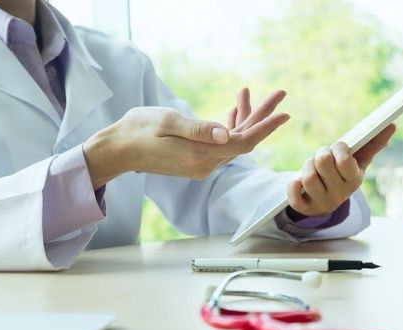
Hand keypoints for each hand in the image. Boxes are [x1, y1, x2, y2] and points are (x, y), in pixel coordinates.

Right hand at [83, 93, 289, 188]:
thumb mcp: (168, 123)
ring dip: (243, 118)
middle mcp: (205, 164)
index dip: (265, 127)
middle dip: (261, 117)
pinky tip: (232, 111)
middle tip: (278, 94)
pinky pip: (220, 144)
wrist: (119, 149)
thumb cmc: (139, 130)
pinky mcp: (195, 159)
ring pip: (232, 141)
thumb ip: (199, 130)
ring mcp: (201, 163)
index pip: (243, 143)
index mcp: (200, 156)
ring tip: (247, 92)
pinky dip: (228, 127)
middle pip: (243, 141)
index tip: (283, 112)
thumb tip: (227, 134)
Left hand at [285, 124, 396, 215]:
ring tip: (312, 166)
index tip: (338, 147)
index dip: (338, 148)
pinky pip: (294, 194)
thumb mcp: (358, 163)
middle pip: (323, 163)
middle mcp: (339, 194)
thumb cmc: (342, 175)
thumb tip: (391, 126)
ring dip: (307, 166)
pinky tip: (298, 181)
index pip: (345, 160)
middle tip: (322, 155)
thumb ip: (373, 145)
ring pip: (308, 177)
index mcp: (354, 180)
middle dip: (320, 154)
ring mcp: (322, 203)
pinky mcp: (304, 209)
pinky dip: (293, 185)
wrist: (325, 202)